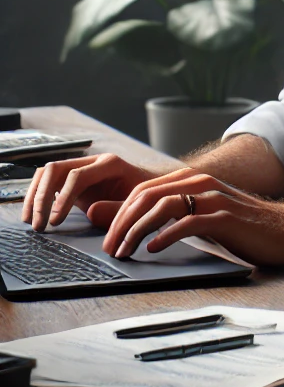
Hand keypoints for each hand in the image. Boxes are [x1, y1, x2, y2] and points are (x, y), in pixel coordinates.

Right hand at [21, 154, 161, 231]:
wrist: (149, 190)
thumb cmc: (144, 199)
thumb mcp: (136, 206)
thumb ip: (116, 209)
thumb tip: (89, 211)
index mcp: (110, 164)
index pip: (77, 176)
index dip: (63, 199)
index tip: (56, 222)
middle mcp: (92, 161)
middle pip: (56, 169)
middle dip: (42, 197)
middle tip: (39, 225)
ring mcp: (81, 167)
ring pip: (47, 173)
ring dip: (34, 196)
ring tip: (31, 222)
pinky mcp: (72, 178)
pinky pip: (47, 181)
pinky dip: (37, 196)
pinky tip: (34, 214)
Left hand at [101, 170, 283, 267]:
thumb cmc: (245, 227)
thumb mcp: (206, 218)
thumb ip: (176, 217)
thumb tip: (137, 229)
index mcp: (195, 181)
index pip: (144, 189)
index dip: (120, 212)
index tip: (108, 237)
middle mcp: (203, 184)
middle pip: (148, 195)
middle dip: (121, 222)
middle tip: (109, 247)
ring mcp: (215, 199)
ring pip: (163, 206)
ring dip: (137, 230)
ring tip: (125, 250)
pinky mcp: (226, 218)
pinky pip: (188, 222)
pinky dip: (165, 235)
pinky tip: (154, 248)